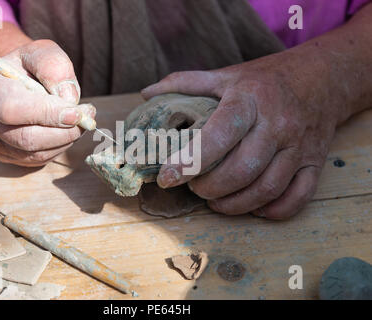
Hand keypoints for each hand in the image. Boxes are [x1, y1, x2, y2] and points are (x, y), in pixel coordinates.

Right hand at [0, 39, 94, 166]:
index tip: (76, 112)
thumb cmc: (30, 65)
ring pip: (34, 153)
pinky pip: (37, 160)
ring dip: (65, 140)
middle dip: (63, 132)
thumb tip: (68, 100)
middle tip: (86, 118)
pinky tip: (66, 130)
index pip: (12, 109)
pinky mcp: (4, 155)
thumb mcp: (43, 53)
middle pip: (24, 138)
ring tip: (80, 121)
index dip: (47, 114)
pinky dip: (59, 147)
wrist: (15, 79)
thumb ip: (56, 69)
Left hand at [142, 54, 341, 219]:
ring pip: (267, 189)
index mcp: (250, 100)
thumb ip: (186, 83)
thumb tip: (146, 93)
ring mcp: (299, 146)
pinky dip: (272, 211)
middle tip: (193, 187)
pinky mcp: (315, 163)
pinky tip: (252, 207)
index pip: (219, 135)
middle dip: (209, 188)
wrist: (322, 78)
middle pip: (242, 170)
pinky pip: (297, 198)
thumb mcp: (226, 74)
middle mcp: (277, 125)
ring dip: (234, 204)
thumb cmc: (265, 80)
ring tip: (214, 201)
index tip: (168, 177)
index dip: (191, 160)